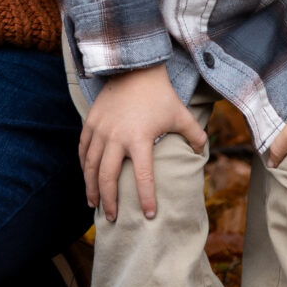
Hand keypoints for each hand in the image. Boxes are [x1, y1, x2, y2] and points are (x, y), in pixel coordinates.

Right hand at [82, 64, 204, 222]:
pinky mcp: (91, 122)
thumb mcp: (181, 115)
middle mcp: (116, 137)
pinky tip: (86, 177)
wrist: (133, 68)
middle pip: (107, 177)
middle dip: (109, 200)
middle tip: (111, 218)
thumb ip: (195, 135)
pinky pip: (83, 149)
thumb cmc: (159, 94)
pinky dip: (83, 166)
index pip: (143, 177)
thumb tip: (203, 153)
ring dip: (91, 187)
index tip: (149, 215)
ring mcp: (100, 130)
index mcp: (140, 139)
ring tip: (93, 204)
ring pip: (90, 166)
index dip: (146, 198)